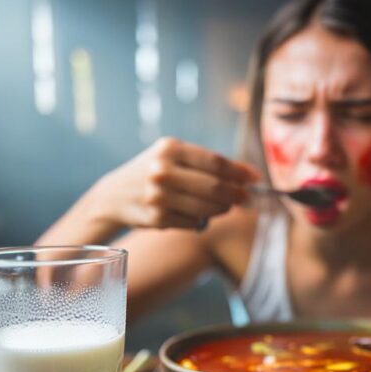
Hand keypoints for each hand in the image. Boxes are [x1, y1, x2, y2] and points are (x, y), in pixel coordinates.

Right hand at [87, 137, 257, 229]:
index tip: (255, 178)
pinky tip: (198, 215)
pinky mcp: (158, 218)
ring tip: (224, 206)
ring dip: (222, 209)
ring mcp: (159, 196)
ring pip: (208, 208)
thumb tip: (249, 174)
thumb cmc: (154, 172)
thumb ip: (206, 163)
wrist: (114, 195)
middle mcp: (162, 171)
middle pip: (215, 187)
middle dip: (236, 195)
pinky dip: (202, 220)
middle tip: (244, 198)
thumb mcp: (173, 156)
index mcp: (170, 149)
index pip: (215, 162)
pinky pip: (194, 222)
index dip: (240, 172)